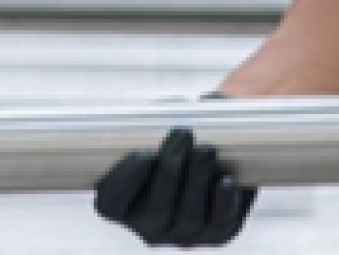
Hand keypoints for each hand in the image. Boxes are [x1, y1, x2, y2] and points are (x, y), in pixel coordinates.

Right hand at [94, 126, 256, 245]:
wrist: (211, 153)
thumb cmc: (173, 134)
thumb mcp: (156, 123)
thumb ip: (157, 116)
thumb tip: (183, 104)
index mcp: (123, 204)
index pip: (111, 203)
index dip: (124, 182)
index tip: (143, 151)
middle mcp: (149, 227)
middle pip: (156, 212)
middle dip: (170, 172)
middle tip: (183, 133)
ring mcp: (183, 233)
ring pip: (189, 218)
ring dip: (197, 181)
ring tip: (206, 148)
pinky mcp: (217, 232)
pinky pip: (220, 224)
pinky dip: (223, 203)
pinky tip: (226, 180)